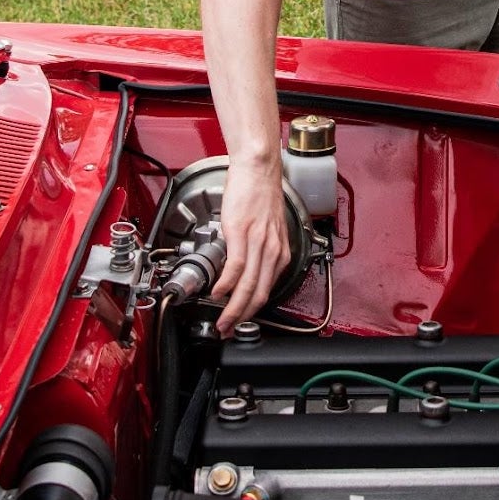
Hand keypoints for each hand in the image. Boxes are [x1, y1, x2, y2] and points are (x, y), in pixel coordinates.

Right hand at [210, 154, 291, 334]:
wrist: (258, 169)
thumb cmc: (260, 194)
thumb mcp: (268, 229)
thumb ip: (260, 250)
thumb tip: (245, 269)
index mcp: (279, 252)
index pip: (267, 290)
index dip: (253, 311)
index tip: (239, 321)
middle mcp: (273, 250)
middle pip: (258, 294)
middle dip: (242, 318)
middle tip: (228, 330)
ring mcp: (258, 242)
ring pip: (248, 285)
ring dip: (233, 308)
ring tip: (222, 320)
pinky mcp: (242, 232)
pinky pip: (236, 266)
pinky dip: (227, 284)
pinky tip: (219, 293)